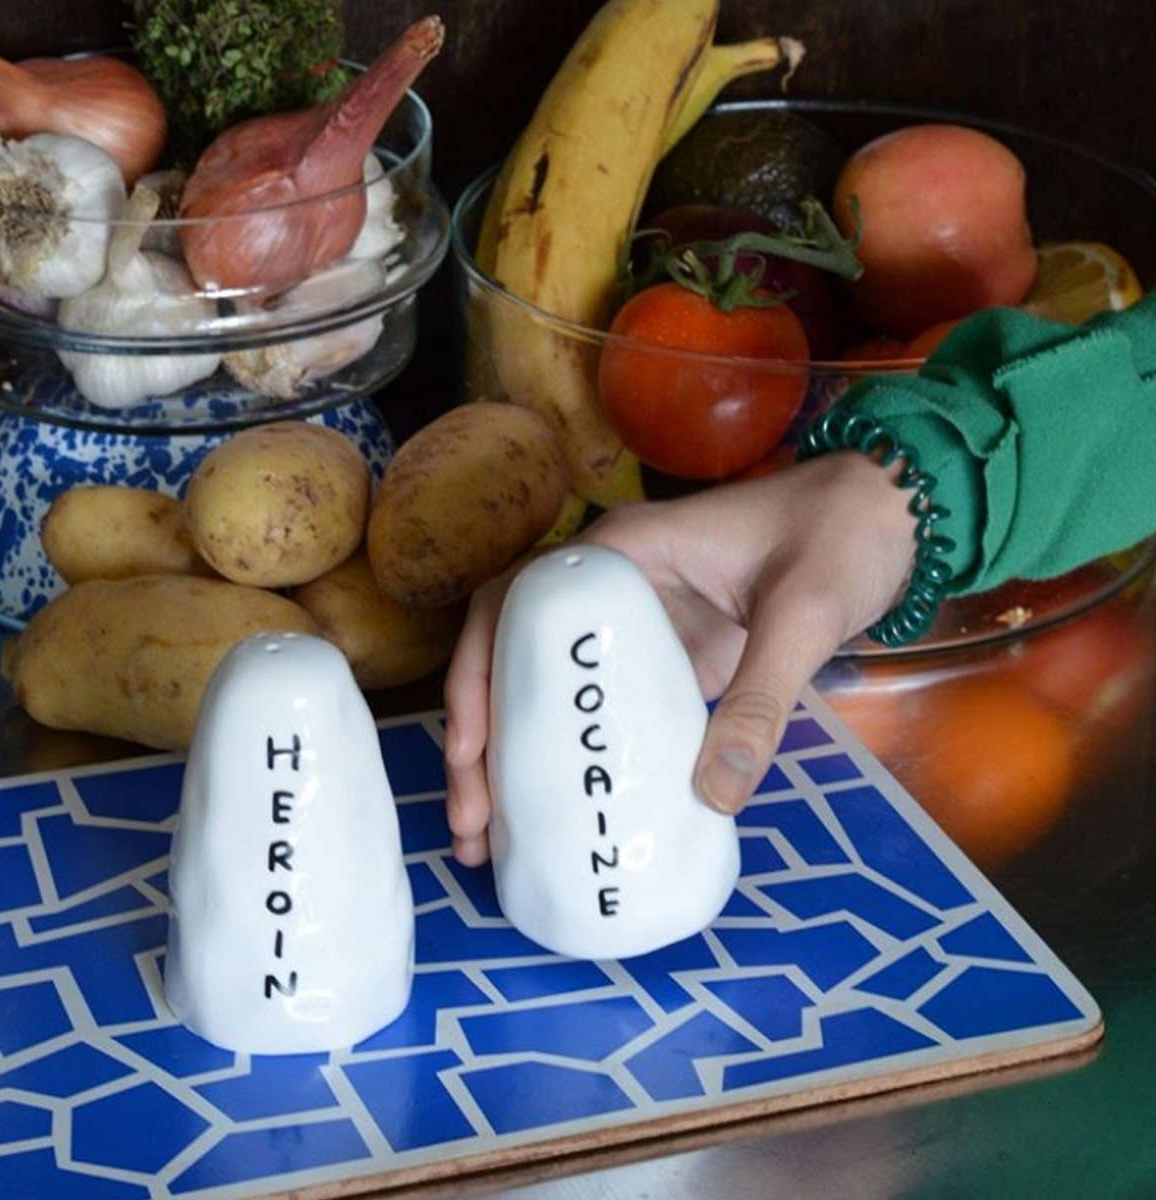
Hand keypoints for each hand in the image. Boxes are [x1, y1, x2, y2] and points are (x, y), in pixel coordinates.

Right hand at [444, 451, 917, 865]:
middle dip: (479, 738)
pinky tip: (566, 820)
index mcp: (619, 553)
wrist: (892, 517)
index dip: (476, 672)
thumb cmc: (841, 535)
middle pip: (511, 656)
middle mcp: (611, 589)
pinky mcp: (669, 664)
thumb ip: (761, 697)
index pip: (513, 604)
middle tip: (471, 822)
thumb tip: (712, 801)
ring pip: (549, 690)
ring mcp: (638, 630)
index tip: (474, 747)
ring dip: (513, 759)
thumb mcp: (804, 612)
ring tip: (487, 839)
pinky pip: (606, 712)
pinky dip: (577, 762)